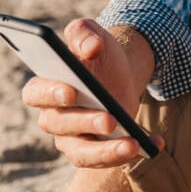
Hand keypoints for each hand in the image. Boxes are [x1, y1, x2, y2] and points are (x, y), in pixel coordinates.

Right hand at [21, 19, 162, 167]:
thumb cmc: (97, 52)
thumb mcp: (91, 33)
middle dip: (86, 123)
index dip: (50, 94)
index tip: (71, 91)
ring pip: (82, 153)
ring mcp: (72, 138)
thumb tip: (91, 47)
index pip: (36, 93)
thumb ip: (84, 33)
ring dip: (106, 151)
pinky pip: (107, 158)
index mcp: (45, 85)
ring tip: (133, 144)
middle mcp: (53, 116)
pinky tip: (154, 143)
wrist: (118, 71)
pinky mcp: (94, 150)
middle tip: (110, 120)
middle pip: (61, 125)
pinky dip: (129, 153)